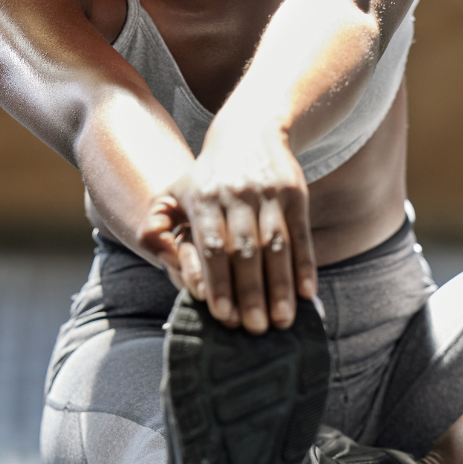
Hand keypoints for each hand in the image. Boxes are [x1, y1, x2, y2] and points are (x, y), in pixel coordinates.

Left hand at [140, 125, 317, 333]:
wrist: (248, 133)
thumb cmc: (204, 178)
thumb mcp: (172, 193)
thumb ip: (156, 226)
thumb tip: (162, 256)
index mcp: (203, 199)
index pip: (212, 246)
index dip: (218, 281)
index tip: (222, 315)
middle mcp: (236, 196)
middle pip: (245, 251)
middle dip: (251, 293)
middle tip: (255, 330)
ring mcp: (269, 195)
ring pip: (276, 246)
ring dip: (280, 287)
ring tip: (282, 322)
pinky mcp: (295, 195)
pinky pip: (302, 235)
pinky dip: (305, 266)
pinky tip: (307, 294)